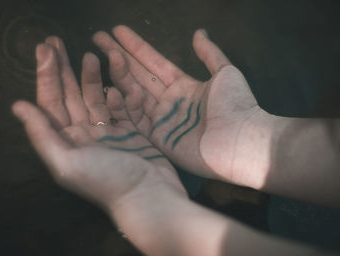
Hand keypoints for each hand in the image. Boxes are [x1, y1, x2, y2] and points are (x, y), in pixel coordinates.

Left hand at [12, 37, 185, 211]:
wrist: (150, 197)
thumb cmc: (108, 182)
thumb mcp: (67, 162)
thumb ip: (41, 134)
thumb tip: (18, 106)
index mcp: (66, 142)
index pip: (51, 103)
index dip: (46, 75)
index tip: (46, 49)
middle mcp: (84, 136)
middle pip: (70, 96)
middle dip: (63, 69)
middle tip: (57, 41)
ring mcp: (108, 134)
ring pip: (95, 98)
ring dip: (91, 77)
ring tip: (91, 54)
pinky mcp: (130, 133)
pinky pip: (120, 108)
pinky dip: (117, 95)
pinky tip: (114, 84)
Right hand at [93, 26, 264, 183]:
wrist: (241, 140)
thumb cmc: (237, 105)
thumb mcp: (225, 72)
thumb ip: (209, 53)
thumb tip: (199, 32)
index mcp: (183, 86)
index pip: (154, 63)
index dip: (136, 47)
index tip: (118, 31)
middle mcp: (168, 102)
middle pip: (138, 75)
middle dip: (118, 56)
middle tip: (98, 38)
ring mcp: (161, 120)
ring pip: (133, 94)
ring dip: (117, 75)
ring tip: (98, 56)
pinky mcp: (157, 139)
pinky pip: (135, 119)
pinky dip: (123, 105)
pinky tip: (110, 87)